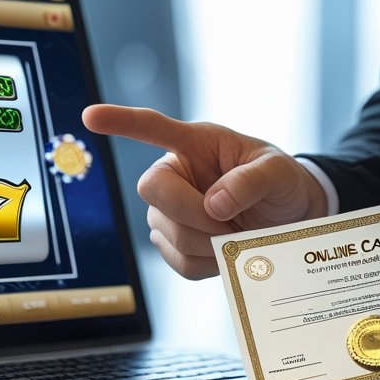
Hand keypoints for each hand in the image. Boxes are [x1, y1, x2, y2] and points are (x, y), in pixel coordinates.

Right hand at [81, 104, 328, 278]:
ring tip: (239, 234)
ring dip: (209, 243)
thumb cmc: (281, 184)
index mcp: (196, 144)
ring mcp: (170, 211)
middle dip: (194, 214)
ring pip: (168, 234)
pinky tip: (226, 251)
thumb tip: (215, 204)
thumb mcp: (279, 172)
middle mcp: (176, 174)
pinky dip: (208, 264)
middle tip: (231, 222)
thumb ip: (251, 182)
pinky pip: (179, 262)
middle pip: (154, 194)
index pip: (151, 128)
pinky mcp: (174, 243)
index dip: (120, 122)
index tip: (90, 116)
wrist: (290, 219)